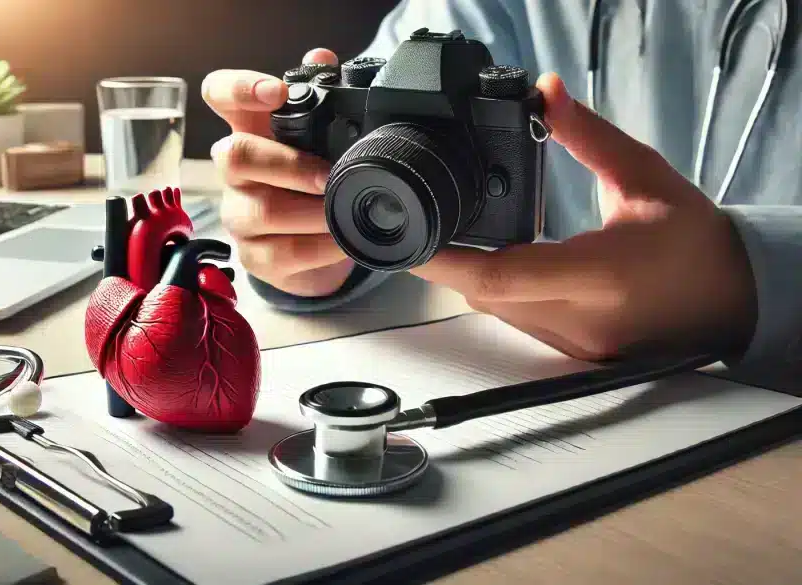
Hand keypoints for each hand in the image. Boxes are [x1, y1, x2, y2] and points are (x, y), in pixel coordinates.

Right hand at [202, 49, 354, 297]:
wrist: (315, 244)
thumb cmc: (312, 180)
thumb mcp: (321, 139)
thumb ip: (323, 97)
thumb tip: (322, 59)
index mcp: (249, 129)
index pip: (219, 94)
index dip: (239, 88)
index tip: (275, 93)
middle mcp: (235, 172)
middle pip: (235, 156)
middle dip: (289, 166)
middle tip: (330, 176)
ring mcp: (239, 215)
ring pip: (261, 211)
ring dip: (311, 212)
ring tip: (345, 212)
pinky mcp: (254, 256)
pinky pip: (282, 253)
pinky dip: (320, 247)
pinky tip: (344, 240)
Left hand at [410, 73, 757, 361]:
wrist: (733, 297)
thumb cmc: (694, 239)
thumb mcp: (644, 175)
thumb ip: (588, 137)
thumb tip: (546, 93)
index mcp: (601, 273)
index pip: (501, 275)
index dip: (446, 260)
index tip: (411, 238)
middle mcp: (582, 318)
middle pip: (487, 293)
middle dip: (454, 259)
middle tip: (433, 222)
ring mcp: (578, 344)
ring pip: (498, 311)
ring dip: (477, 276)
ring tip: (467, 238)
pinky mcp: (576, 355)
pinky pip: (519, 323)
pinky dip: (503, 294)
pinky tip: (508, 265)